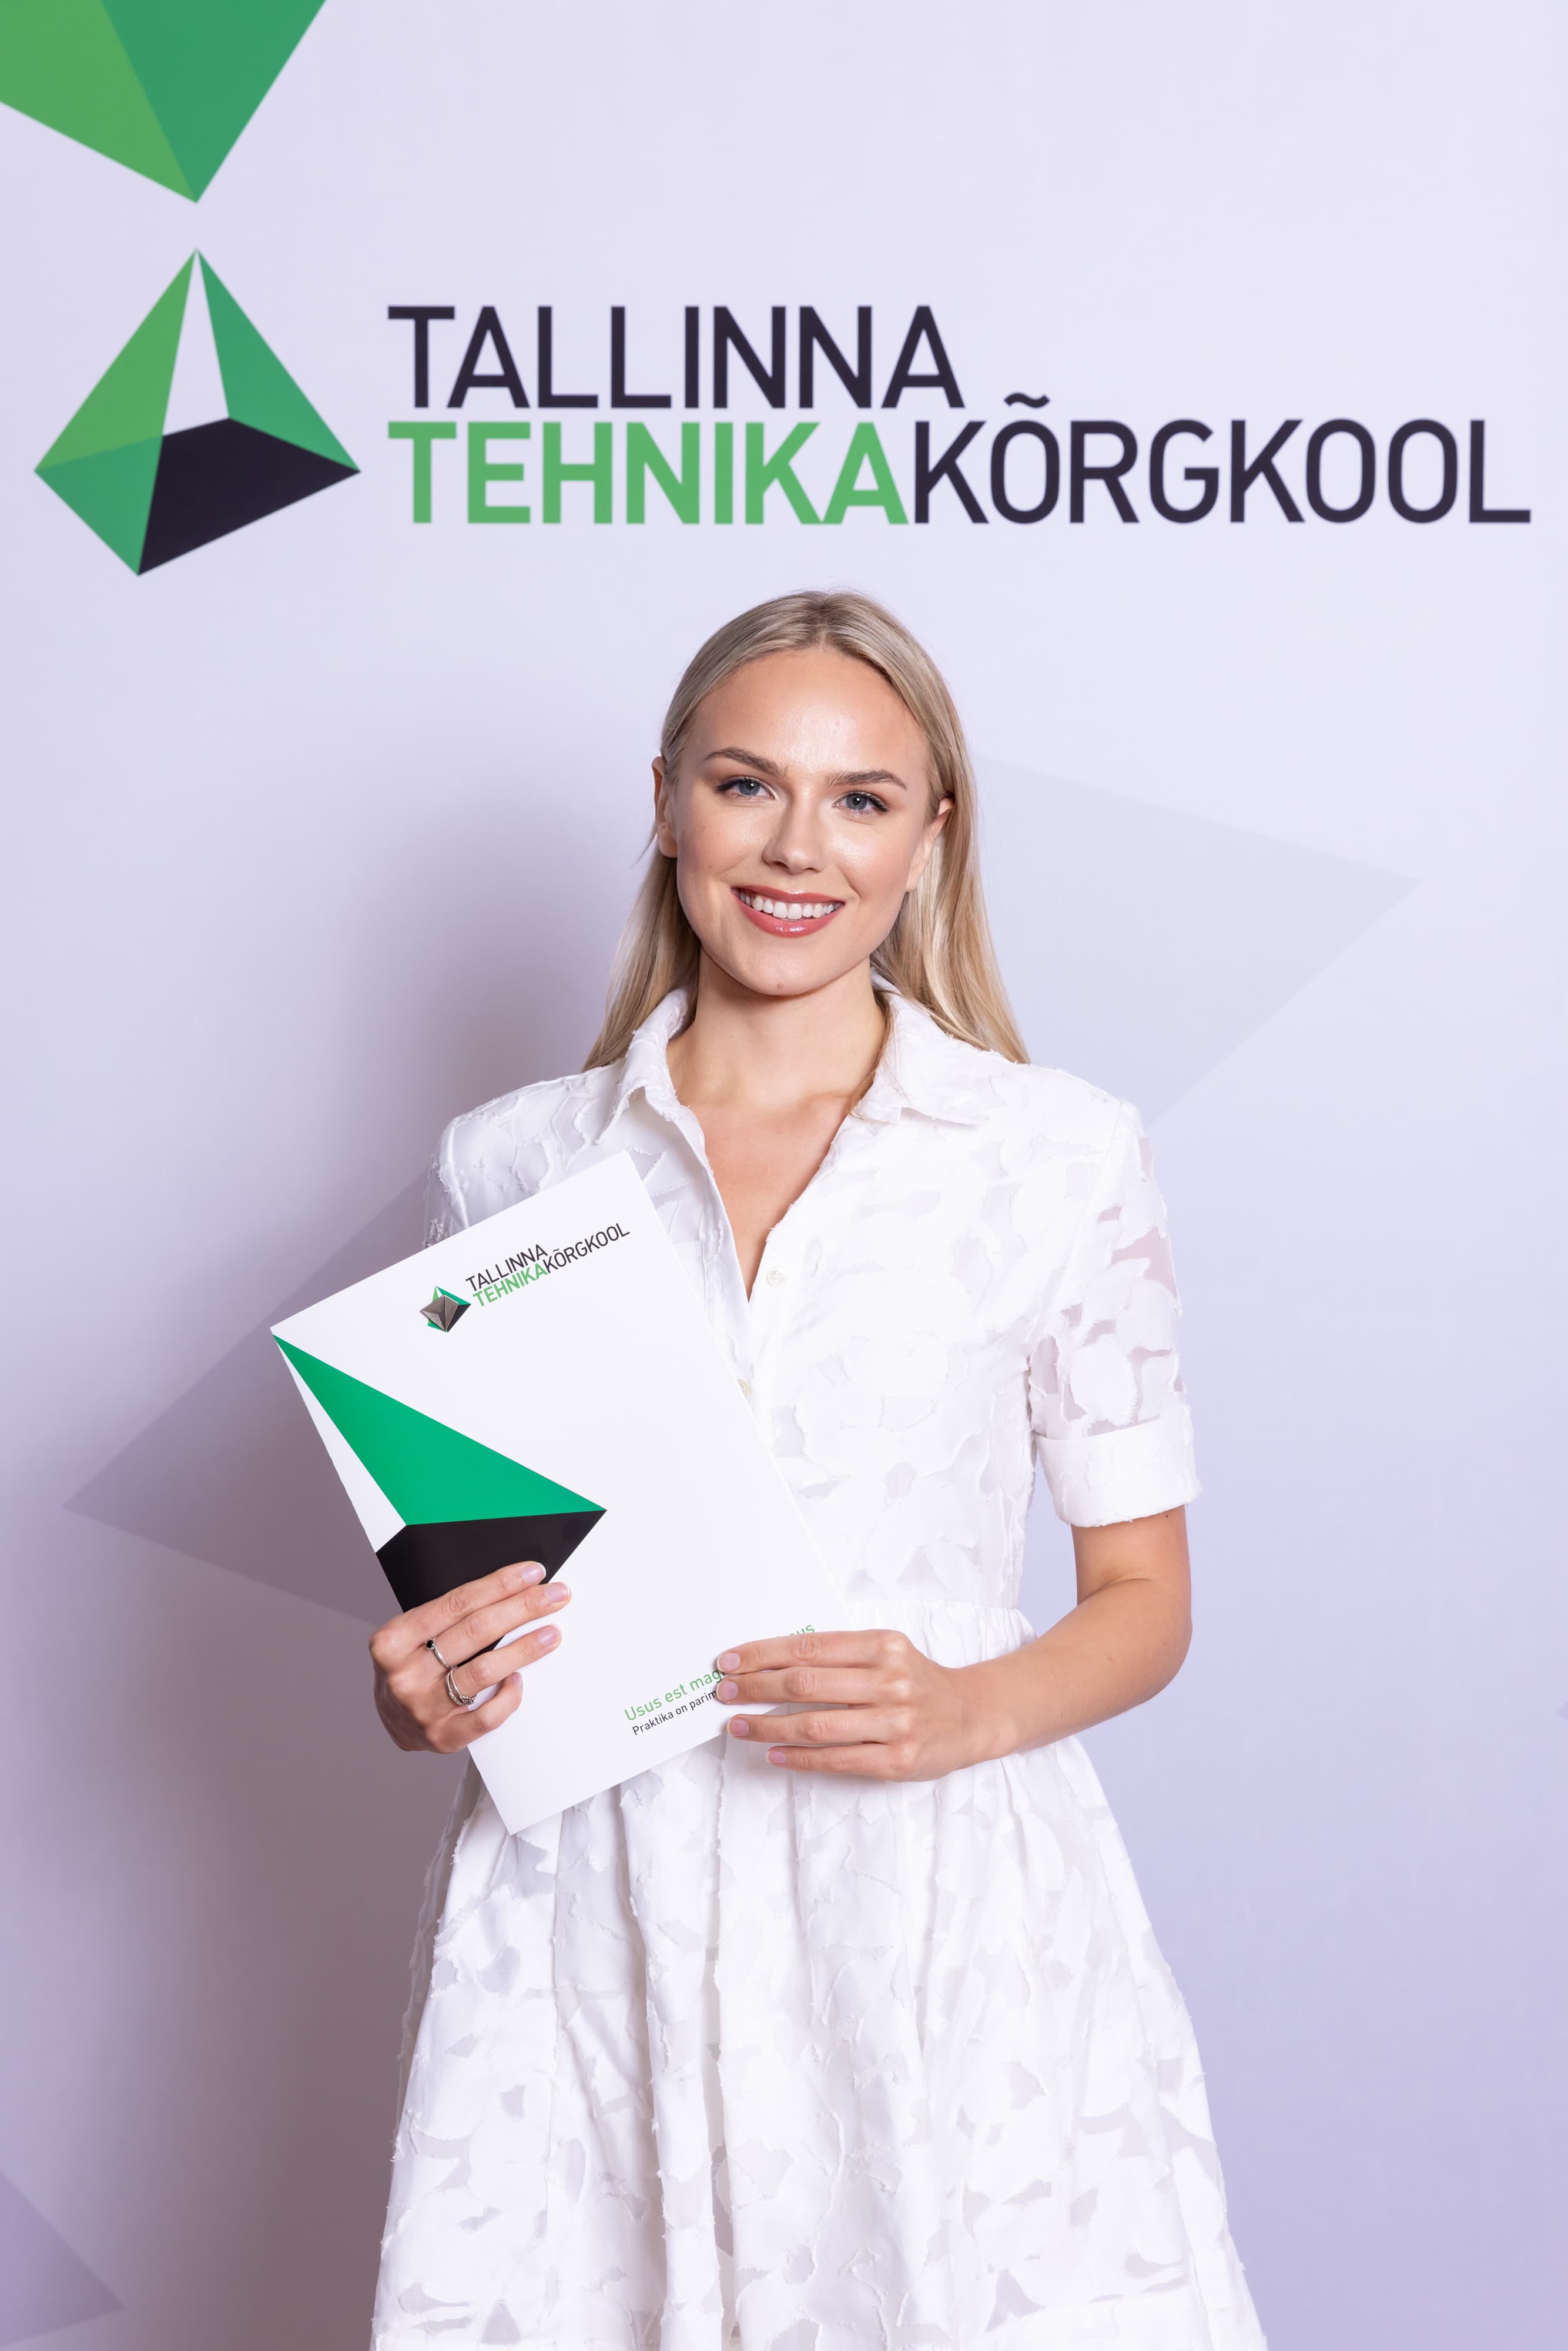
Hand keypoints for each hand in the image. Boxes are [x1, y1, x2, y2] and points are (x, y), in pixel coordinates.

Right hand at [368, 1561, 570, 1753]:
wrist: (389, 1720)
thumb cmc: (409, 1667)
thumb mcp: (411, 1635)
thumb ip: (449, 1618)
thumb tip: (512, 1592)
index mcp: (393, 1640)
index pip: (458, 1602)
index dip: (500, 1584)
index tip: (532, 1573)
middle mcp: (405, 1674)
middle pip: (476, 1631)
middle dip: (523, 1607)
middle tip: (555, 1595)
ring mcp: (423, 1708)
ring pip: (485, 1671)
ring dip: (525, 1648)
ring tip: (551, 1634)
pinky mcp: (444, 1737)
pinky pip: (488, 1716)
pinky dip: (509, 1696)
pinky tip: (519, 1680)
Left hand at [715, 1628, 986, 1780]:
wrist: (970, 1714)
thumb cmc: (916, 1680)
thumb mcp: (886, 1651)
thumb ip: (839, 1654)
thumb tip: (771, 1662)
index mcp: (882, 1645)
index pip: (809, 1647)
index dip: (762, 1655)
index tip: (729, 1662)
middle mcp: (890, 1680)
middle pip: (805, 1684)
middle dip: (755, 1688)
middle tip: (723, 1692)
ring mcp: (895, 1722)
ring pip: (814, 1725)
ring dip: (767, 1727)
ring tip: (738, 1726)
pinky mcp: (896, 1759)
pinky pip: (835, 1759)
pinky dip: (798, 1758)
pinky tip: (773, 1754)